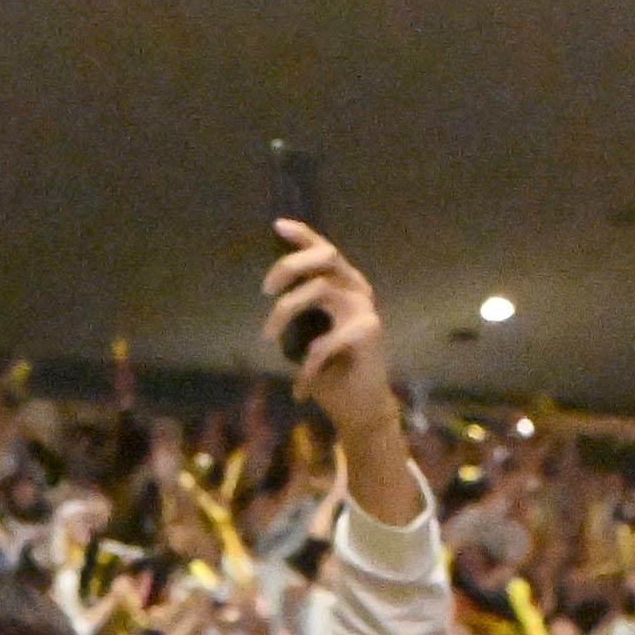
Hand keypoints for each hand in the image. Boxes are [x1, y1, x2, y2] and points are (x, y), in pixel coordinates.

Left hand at [263, 219, 394, 439]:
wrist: (359, 407)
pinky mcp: (369, 331)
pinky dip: (305, 367)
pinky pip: (323, 341)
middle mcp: (356, 288)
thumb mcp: (307, 332)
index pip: (324, 250)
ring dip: (284, 312)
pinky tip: (300, 388)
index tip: (278, 226)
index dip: (303, 235)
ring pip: (319, 289)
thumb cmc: (330, 369)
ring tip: (267, 337)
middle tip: (265, 290)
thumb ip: (298, 307)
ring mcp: (365, 308)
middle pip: (325, 256)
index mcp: (343, 284)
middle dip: (289, 265)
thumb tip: (273, 287)